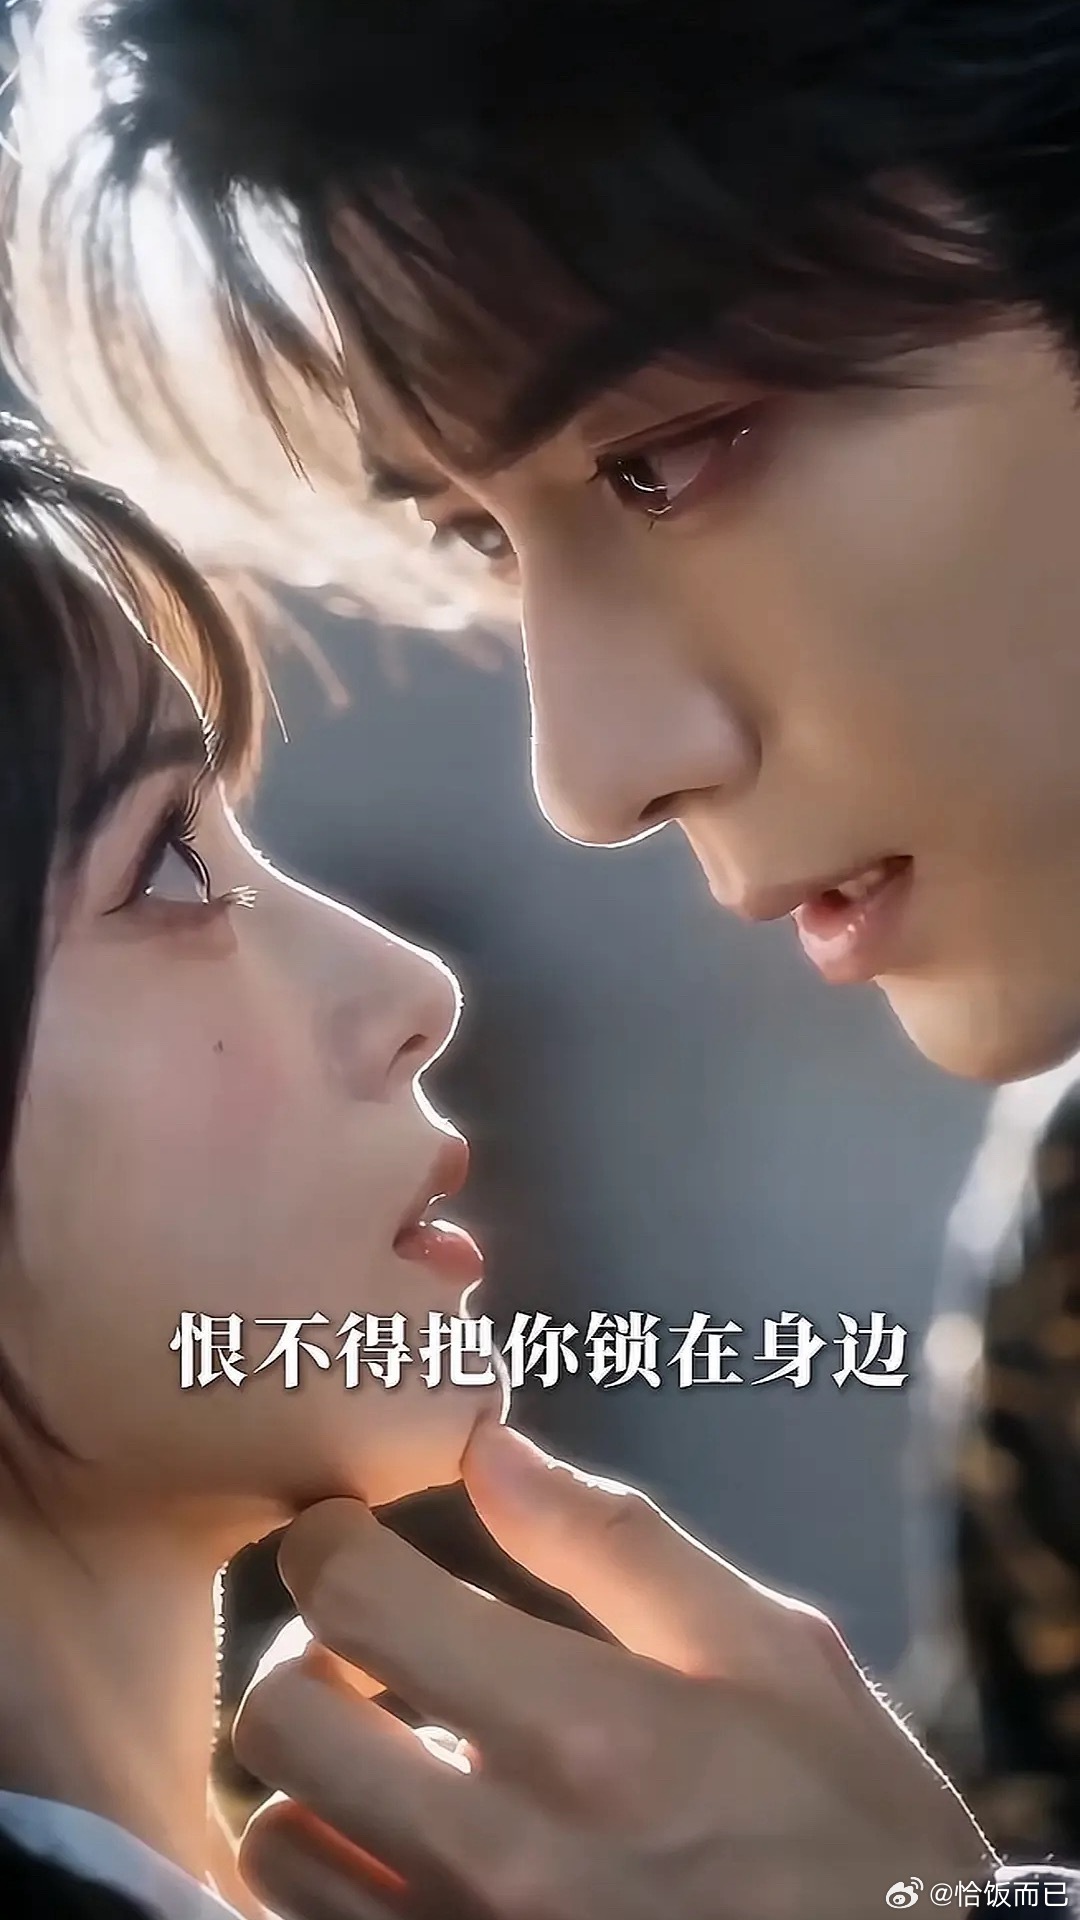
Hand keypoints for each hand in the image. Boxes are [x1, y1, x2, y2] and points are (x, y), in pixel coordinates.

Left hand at [233, 1422, 995, 1918]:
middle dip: (306, 1650)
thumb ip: (613, 1540)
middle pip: (281, 1715)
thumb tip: (485, 1445)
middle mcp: (500, 1855)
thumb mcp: (766, 1647)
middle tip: (371, 1645)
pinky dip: (325, 1875)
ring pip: (271, 1836)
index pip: (354, 1597)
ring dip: (313, 1776)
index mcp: (585, 1731)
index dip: (333, 1541)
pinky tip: (396, 1844)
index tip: (358, 1536)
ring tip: (390, 1753)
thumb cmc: (840, 1814)